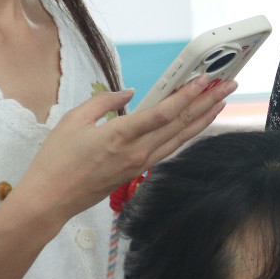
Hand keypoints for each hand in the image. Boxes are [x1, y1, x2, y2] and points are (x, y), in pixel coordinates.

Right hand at [12, 76, 233, 225]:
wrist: (52, 198)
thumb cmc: (56, 159)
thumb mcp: (73, 120)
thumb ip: (104, 102)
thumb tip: (130, 94)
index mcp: (121, 135)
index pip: (164, 113)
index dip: (188, 95)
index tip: (205, 79)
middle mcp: (138, 151)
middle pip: (180, 123)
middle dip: (207, 102)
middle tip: (227, 85)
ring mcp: (141, 163)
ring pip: (180, 138)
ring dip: (203, 118)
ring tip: (221, 102)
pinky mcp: (140, 171)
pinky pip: (170, 149)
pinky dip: (187, 134)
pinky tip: (197, 124)